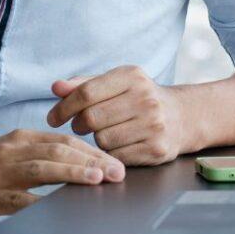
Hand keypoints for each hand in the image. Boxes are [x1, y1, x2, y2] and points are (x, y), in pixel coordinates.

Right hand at [0, 130, 123, 226]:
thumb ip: (38, 153)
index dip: (91, 149)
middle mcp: (11, 152)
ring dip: (72, 173)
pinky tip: (62, 206)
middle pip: (57, 151)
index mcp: (19, 139)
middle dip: (91, 160)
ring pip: (42, 170)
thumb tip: (79, 162)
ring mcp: (0, 175)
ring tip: (97, 179)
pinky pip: (22, 200)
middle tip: (116, 170)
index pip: (62, 139)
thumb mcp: (7, 149)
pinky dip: (45, 202)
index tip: (113, 161)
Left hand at [47, 65, 197, 165]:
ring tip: (106, 132)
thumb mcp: (114, 83)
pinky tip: (120, 143)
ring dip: (97, 139)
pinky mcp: (157, 149)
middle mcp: (146, 99)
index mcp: (131, 76)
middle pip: (91, 118)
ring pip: (102, 139)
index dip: (63, 107)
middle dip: (78, 125)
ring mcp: (154, 125)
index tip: (52, 118)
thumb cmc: (137, 98)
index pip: (85, 93)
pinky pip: (117, 156)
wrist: (182, 117)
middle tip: (79, 126)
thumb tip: (55, 87)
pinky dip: (112, 153)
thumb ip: (83, 85)